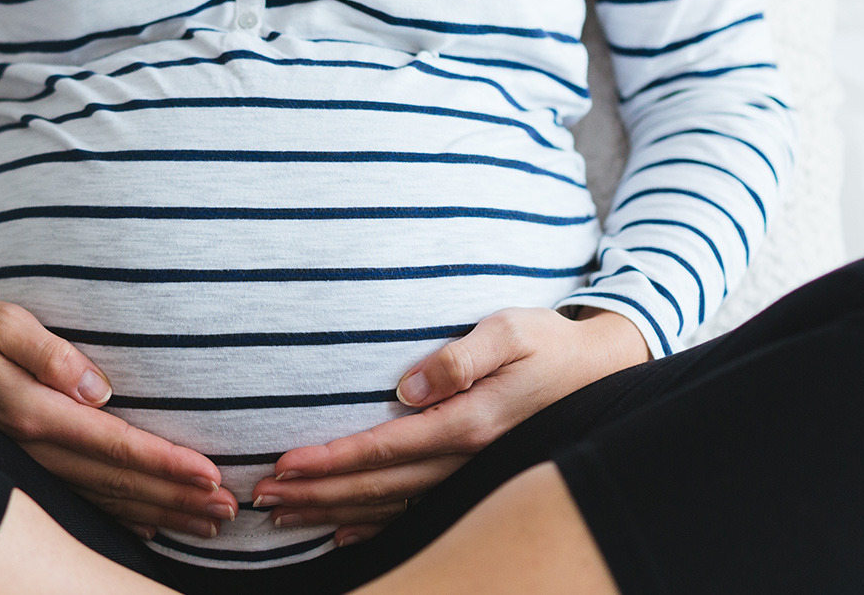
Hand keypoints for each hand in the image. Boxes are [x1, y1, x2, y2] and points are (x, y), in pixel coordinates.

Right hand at [0, 300, 237, 539]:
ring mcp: (31, 463)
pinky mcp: (29, 466)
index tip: (210, 475)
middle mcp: (35, 447)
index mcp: (34, 412)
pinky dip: (124, 516)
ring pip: (106, 498)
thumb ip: (48, 351)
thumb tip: (97, 385)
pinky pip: (84, 500)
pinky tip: (156, 525)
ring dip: (160, 511)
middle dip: (177, 497)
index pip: (114, 444)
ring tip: (208, 523)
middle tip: (229, 509)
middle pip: (119, 481)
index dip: (164, 462)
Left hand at [250, 306, 648, 545]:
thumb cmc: (547, 343)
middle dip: (315, 493)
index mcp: (467, 424)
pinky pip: (414, 515)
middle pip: (376, 487)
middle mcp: (464, 460)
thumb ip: (459, 357)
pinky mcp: (470, 480)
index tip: (284, 463)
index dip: (330, 460)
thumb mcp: (509, 330)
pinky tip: (341, 534)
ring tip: (283, 515)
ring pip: (388, 506)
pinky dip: (373, 528)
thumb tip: (407, 387)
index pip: (383, 448)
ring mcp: (467, 477)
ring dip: (332, 512)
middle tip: (261, 496)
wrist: (602, 372)